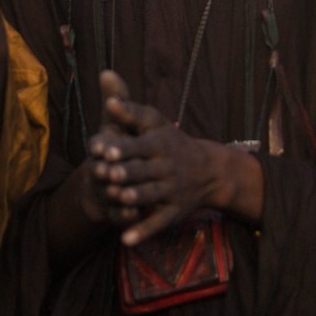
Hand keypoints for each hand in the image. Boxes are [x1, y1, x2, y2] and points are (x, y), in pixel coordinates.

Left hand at [89, 70, 237, 245]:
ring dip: (135, 197)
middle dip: (126, 172)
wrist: (211, 171)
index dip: (121, 147)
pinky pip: (158, 223)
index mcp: (160, 144)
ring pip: (151, 195)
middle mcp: (167, 168)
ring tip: (118, 198)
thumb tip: (105, 76)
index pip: (139, 145)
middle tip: (106, 174)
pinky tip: (125, 240)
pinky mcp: (173, 213)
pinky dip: (143, 232)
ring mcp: (171, 191)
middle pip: (143, 171)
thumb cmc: (172, 142)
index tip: (104, 148)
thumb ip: (128, 108)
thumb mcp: (154, 123)